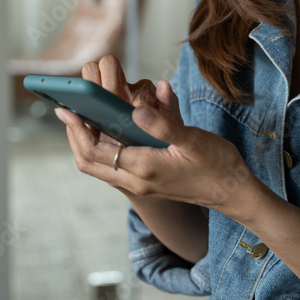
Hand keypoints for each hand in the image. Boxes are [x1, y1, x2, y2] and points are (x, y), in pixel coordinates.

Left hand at [57, 56, 257, 216]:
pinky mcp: (145, 182)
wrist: (233, 192)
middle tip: (67, 109)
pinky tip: (105, 127)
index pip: (96, 151)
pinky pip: (112, 166)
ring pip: (98, 166)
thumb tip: (137, 107)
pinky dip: (102, 147)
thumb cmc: (217, 164)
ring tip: (80, 116)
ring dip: (85, 142)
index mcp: (144, 169)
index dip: (77, 129)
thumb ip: (163, 124)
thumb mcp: (192, 139)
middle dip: (74, 136)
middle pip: (89, 162)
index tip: (67, 108)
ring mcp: (140, 184)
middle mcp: (136, 180)